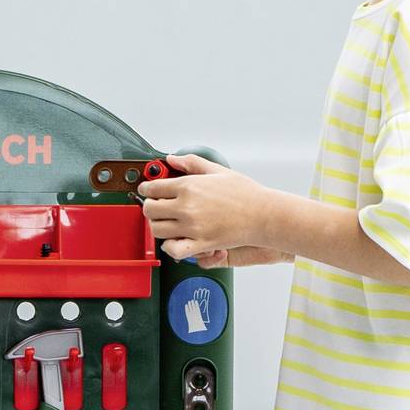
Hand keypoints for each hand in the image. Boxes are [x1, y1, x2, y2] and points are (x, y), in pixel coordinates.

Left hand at [138, 154, 293, 267]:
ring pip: (157, 230)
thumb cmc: (244, 193)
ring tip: (167, 223)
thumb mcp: (217, 170)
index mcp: (188, 186)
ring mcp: (192, 227)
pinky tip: (175, 240)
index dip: (146, 190)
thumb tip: (171, 159)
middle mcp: (187, 207)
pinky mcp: (201, 244)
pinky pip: (173, 250)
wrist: (263, 214)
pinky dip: (169, 247)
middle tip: (157, 207)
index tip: (147, 191)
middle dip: (150, 208)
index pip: (152, 188)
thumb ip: (191, 163)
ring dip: (158, 226)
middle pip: (149, 210)